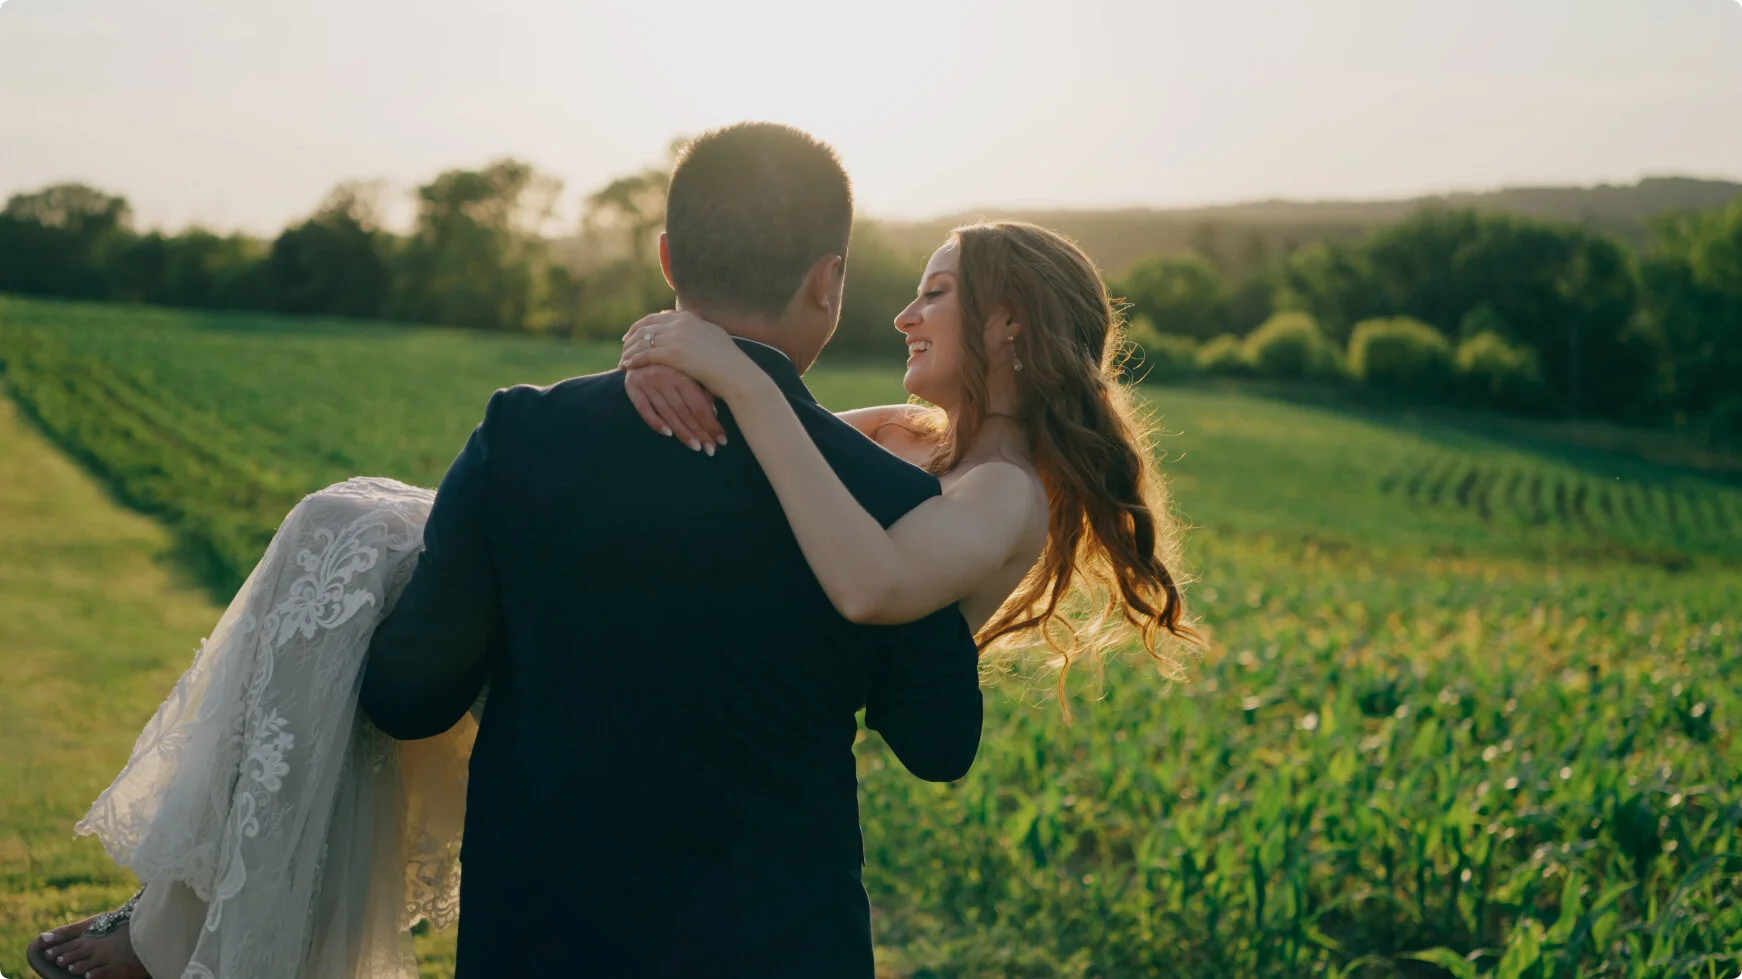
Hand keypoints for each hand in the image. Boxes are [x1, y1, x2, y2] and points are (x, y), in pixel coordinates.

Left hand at [619, 311, 762, 401]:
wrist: (736, 374)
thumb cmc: (729, 361)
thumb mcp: (714, 336)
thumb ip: (699, 328)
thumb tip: (691, 322)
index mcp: (689, 317)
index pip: (657, 317)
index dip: (641, 325)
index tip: (632, 334)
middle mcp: (681, 323)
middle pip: (646, 327)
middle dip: (631, 337)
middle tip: (623, 348)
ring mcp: (676, 337)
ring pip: (643, 341)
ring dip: (630, 351)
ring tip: (623, 361)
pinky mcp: (673, 353)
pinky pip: (646, 355)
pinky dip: (634, 360)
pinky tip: (627, 367)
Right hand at [624, 365, 727, 452]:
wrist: (642, 346)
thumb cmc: (672, 363)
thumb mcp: (689, 372)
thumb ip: (701, 391)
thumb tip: (714, 415)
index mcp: (683, 374)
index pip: (699, 406)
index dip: (711, 424)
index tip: (722, 440)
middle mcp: (665, 378)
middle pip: (685, 412)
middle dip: (700, 433)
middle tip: (711, 450)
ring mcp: (648, 383)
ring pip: (668, 414)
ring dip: (683, 433)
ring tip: (696, 447)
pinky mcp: (633, 388)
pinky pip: (644, 409)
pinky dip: (655, 422)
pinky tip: (668, 434)